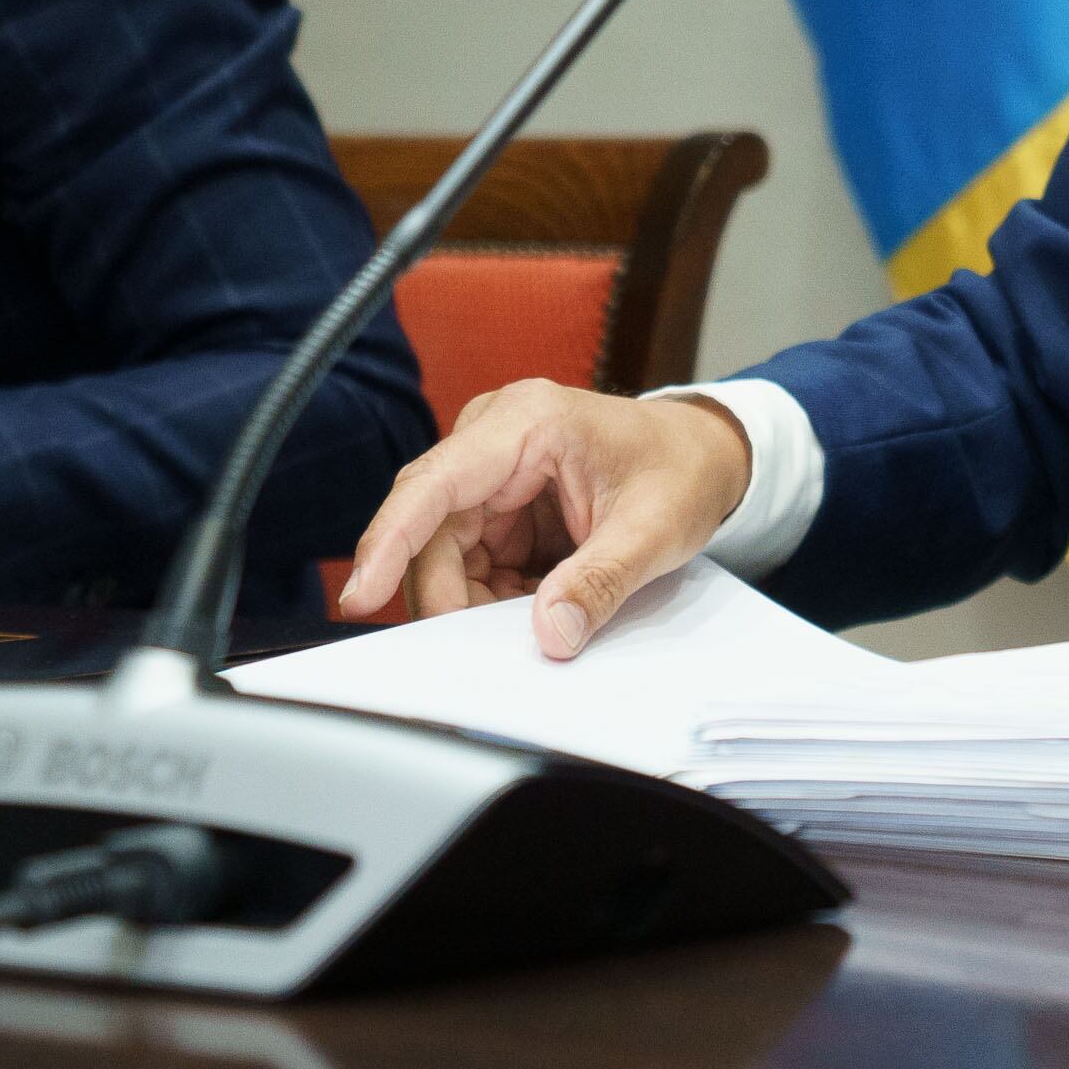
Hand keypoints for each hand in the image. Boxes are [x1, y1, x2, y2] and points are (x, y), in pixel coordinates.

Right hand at [336, 381, 752, 658]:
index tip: (362, 598)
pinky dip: (492, 594)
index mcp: (527, 423)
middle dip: (449, 593)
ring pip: (445, 552)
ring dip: (475, 598)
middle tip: (482, 645)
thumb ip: (601, 582)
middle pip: (430, 530)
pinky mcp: (497, 503)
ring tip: (532, 617)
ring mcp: (491, 472)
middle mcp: (495, 438)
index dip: (388, 543)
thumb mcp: (655, 530)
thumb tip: (551, 634)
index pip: (433, 485)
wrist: (706, 454)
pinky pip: (471, 560)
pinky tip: (533, 604)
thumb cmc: (683, 469)